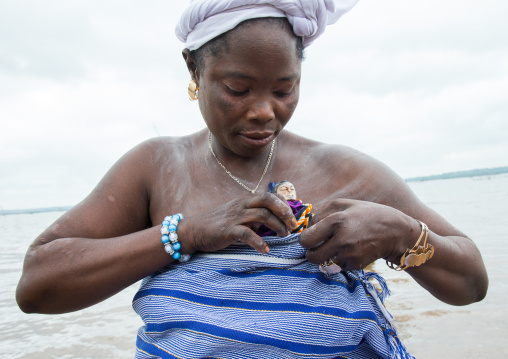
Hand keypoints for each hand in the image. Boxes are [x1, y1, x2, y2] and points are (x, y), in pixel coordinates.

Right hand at [181, 193, 297, 253]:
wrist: (193, 230)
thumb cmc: (217, 225)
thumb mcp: (238, 216)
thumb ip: (254, 217)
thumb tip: (274, 223)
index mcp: (245, 200)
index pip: (269, 195)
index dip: (284, 204)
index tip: (293, 217)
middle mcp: (241, 205)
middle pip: (268, 200)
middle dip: (284, 211)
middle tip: (293, 226)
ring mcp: (234, 216)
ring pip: (262, 215)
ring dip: (276, 226)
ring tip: (283, 236)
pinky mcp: (227, 230)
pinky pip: (247, 234)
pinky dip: (259, 242)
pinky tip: (265, 250)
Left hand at [299, 198, 418, 269]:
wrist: (395, 232)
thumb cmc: (367, 214)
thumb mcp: (344, 204)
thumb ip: (321, 213)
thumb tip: (307, 228)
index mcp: (337, 221)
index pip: (306, 239)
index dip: (304, 240)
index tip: (309, 238)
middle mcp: (342, 239)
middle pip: (312, 257)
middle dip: (311, 253)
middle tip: (316, 247)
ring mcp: (350, 254)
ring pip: (324, 263)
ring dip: (325, 257)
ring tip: (335, 247)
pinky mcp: (356, 265)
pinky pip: (338, 266)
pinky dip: (339, 260)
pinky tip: (349, 251)